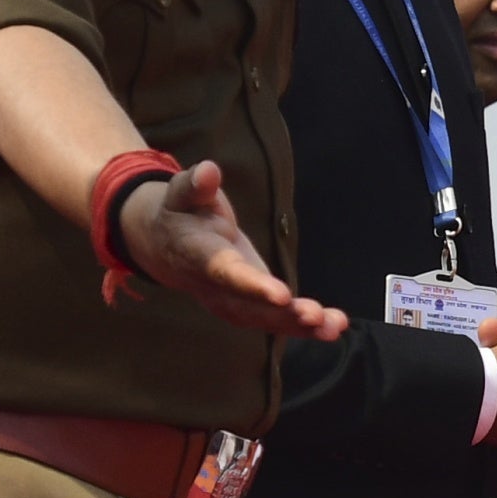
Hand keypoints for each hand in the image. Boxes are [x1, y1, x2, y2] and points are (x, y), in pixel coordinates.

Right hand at [127, 158, 347, 339]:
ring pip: (263, 319)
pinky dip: (303, 326)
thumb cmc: (181, 211)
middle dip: (281, 314)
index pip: (226, 272)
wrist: (163, 242)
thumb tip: (208, 170)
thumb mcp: (182, 193)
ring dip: (299, 325)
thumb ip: (196, 186)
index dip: (252, 285)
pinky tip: (333, 327)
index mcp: (198, 255)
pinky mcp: (246, 305)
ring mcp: (230, 300)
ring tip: (333, 325)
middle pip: (248, 305)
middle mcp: (213, 285)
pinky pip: (273, 320)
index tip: (282, 294)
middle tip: (316, 315)